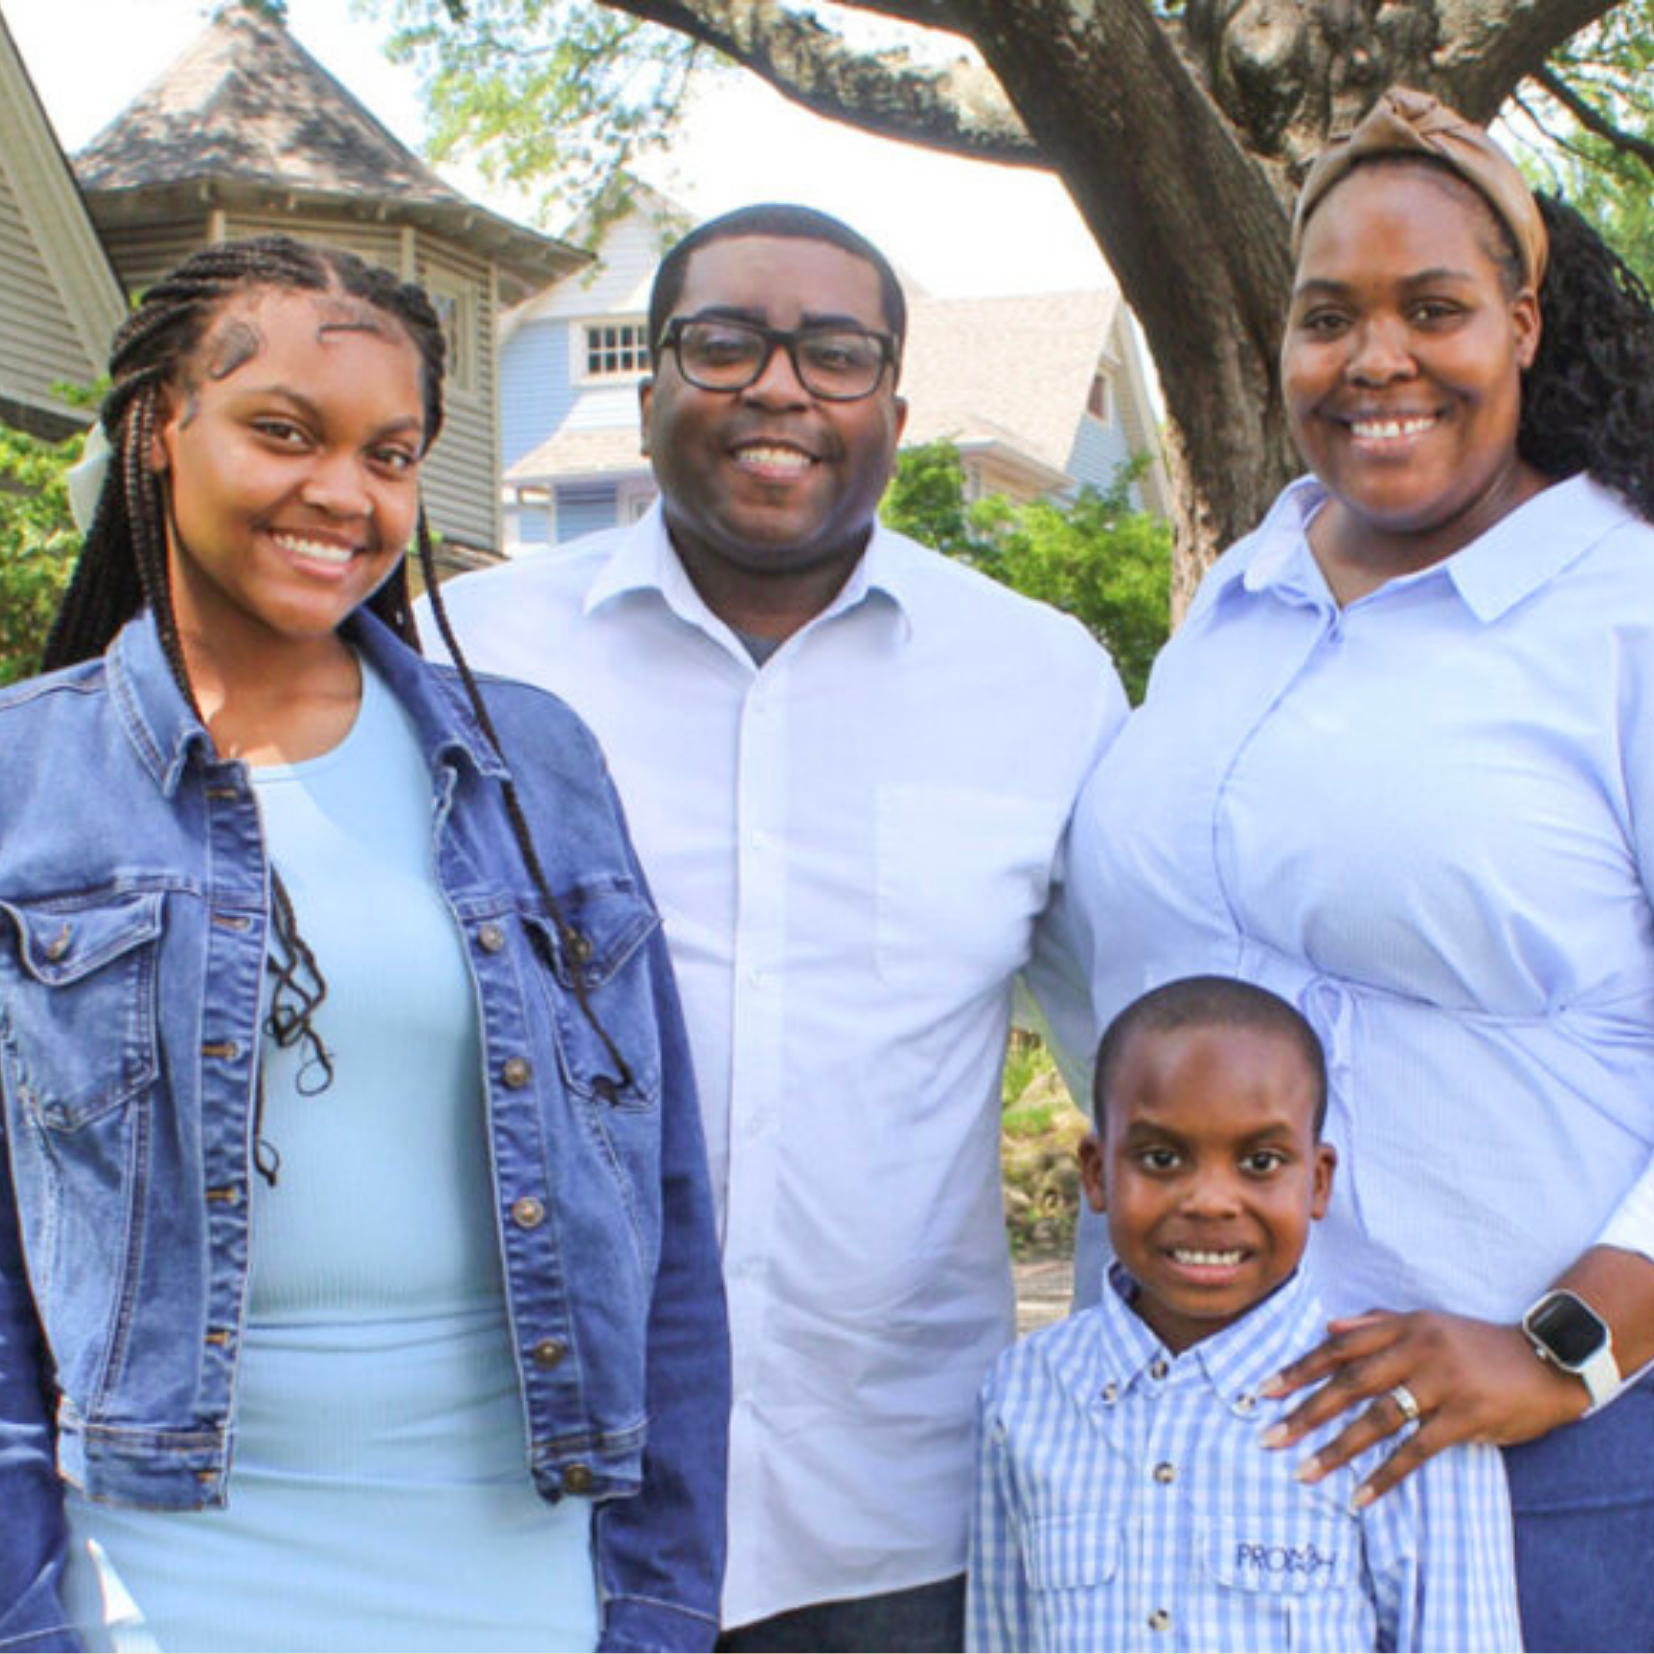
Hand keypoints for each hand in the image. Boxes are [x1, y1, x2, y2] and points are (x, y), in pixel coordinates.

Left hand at [1258, 1308, 1588, 1504]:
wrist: (1548, 1359)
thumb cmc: (1480, 1343)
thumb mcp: (1428, 1322)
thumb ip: (1377, 1324)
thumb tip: (1327, 1325)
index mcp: (1402, 1327)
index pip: (1338, 1348)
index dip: (1298, 1369)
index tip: (1263, 1391)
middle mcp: (1415, 1351)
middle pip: (1348, 1383)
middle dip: (1304, 1411)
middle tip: (1269, 1436)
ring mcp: (1441, 1383)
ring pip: (1377, 1418)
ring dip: (1336, 1448)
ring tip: (1304, 1473)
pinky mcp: (1465, 1417)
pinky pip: (1416, 1450)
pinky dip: (1386, 1475)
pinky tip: (1360, 1495)